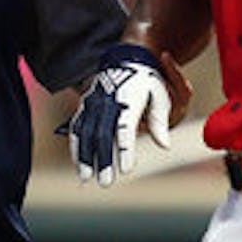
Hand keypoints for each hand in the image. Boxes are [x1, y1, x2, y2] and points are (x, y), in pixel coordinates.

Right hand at [62, 43, 172, 185]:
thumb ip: (160, 121)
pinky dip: (77, 146)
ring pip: (85, 132)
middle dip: (102, 159)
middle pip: (102, 134)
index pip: (125, 128)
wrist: (126, 58)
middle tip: (106, 182)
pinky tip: (79, 163)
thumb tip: (165, 146)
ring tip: (86, 178)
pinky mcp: (86, 105)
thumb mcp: (160, 96)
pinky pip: (77, 127)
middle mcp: (108, 100)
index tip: (127, 170)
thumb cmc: (148, 81)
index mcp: (129, 99)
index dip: (125, 150)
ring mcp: (94, 102)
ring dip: (84, 156)